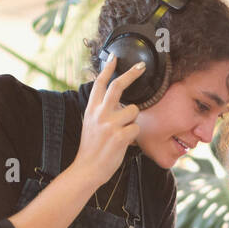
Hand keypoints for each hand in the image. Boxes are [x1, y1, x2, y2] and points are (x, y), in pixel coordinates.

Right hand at [73, 54, 144, 187]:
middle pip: (118, 87)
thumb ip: (100, 111)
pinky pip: (136, 128)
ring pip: (133, 111)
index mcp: (91, 110)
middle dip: (131, 74)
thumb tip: (114, 100)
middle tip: (141, 67)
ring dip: (132, 121)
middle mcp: (100, 114)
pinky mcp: (120, 136)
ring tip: (123, 133)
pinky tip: (124, 143)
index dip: (107, 69)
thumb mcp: (89, 125)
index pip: (99, 84)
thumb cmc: (91, 149)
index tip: (114, 57)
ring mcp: (110, 124)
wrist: (87, 170)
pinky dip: (133, 136)